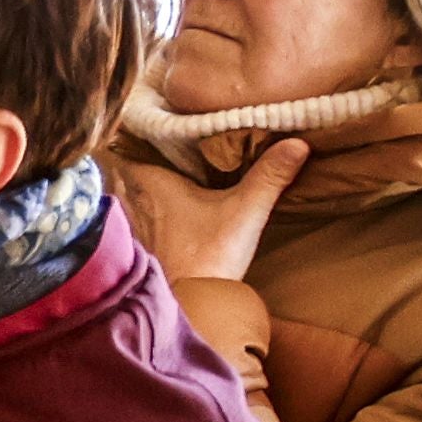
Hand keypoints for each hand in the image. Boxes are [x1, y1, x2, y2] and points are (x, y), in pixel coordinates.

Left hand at [120, 136, 301, 288]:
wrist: (189, 304)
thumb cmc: (208, 257)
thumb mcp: (244, 211)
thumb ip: (269, 175)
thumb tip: (297, 143)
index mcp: (146, 177)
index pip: (129, 140)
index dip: (140, 128)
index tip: (158, 116)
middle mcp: (128, 193)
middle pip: (125, 160)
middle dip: (143, 149)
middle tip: (168, 137)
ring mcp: (126, 218)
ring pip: (125, 184)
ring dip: (140, 176)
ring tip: (165, 163)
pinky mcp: (131, 240)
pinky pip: (130, 209)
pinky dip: (140, 201)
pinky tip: (161, 201)